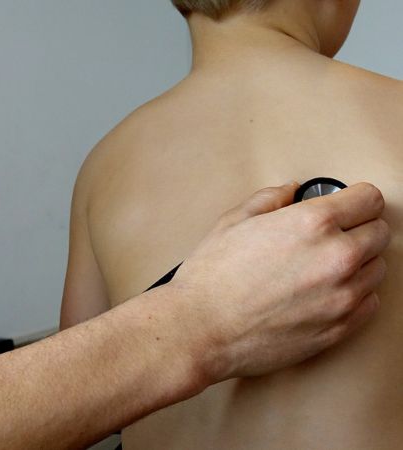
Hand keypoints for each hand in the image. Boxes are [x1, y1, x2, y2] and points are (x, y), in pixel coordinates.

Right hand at [168, 182, 389, 381]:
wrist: (199, 329)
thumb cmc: (210, 279)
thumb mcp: (232, 222)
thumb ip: (269, 199)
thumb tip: (290, 192)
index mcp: (312, 224)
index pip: (370, 200)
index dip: (356, 199)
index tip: (348, 205)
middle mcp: (336, 258)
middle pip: (379, 233)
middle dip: (358, 229)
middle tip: (331, 236)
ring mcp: (342, 296)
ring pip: (377, 269)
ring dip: (357, 264)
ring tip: (322, 267)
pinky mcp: (339, 328)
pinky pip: (370, 303)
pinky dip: (355, 295)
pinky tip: (325, 292)